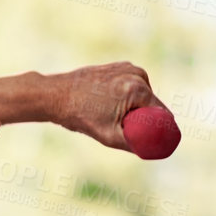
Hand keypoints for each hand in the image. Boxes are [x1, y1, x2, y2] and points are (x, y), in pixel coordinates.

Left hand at [51, 61, 168, 154]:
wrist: (53, 95)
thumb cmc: (78, 116)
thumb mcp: (109, 136)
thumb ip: (134, 143)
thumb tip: (153, 150)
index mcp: (138, 88)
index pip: (162, 112)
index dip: (160, 127)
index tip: (150, 137)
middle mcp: (136, 73)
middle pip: (152, 103)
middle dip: (143, 117)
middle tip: (118, 125)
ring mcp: (127, 67)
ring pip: (143, 95)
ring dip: (133, 106)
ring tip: (107, 111)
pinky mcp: (119, 66)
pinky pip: (132, 86)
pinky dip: (125, 96)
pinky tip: (106, 101)